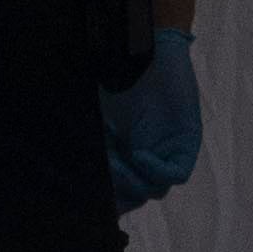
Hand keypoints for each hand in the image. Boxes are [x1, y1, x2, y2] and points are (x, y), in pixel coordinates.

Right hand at [98, 28, 206, 213]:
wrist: (149, 52)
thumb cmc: (119, 80)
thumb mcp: (96, 120)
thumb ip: (91, 147)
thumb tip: (67, 177)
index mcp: (125, 156)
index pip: (120, 193)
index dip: (105, 199)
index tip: (83, 194)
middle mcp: (146, 159)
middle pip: (136, 196)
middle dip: (117, 194)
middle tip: (100, 180)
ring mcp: (166, 153)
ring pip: (153, 188)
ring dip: (132, 182)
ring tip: (115, 164)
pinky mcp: (185, 144)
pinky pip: (175, 173)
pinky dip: (156, 171)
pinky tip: (139, 156)